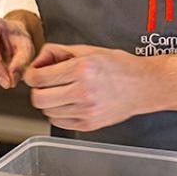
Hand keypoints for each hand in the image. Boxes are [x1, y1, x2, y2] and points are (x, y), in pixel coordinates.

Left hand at [22, 43, 147, 131]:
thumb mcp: (88, 50)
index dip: (31, 75)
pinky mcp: (89, 125)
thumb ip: (59, 52)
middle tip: (45, 83)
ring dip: (48, 102)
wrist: (144, 86)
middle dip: (37, 89)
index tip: (35, 73)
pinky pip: (59, 123)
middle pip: (38, 98)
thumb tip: (38, 60)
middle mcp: (83, 92)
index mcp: (81, 69)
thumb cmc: (118, 65)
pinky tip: (68, 103)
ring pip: (47, 112)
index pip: (38, 78)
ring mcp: (86, 111)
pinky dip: (58, 113)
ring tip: (60, 92)